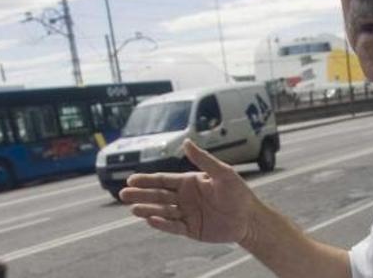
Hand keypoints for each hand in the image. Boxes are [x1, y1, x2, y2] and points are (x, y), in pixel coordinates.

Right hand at [120, 140, 255, 242]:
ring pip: (162, 211)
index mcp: (189, 182)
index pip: (164, 180)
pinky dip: (162, 224)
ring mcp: (186, 214)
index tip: (131, 178)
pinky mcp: (190, 229)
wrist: (249, 218)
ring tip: (133, 209)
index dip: (147, 179)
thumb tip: (186, 141)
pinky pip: (173, 227)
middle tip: (123, 194)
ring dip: (148, 209)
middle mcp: (184, 198)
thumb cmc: (238, 192)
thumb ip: (203, 159)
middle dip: (141, 194)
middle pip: (158, 195)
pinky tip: (151, 220)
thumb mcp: (222, 172)